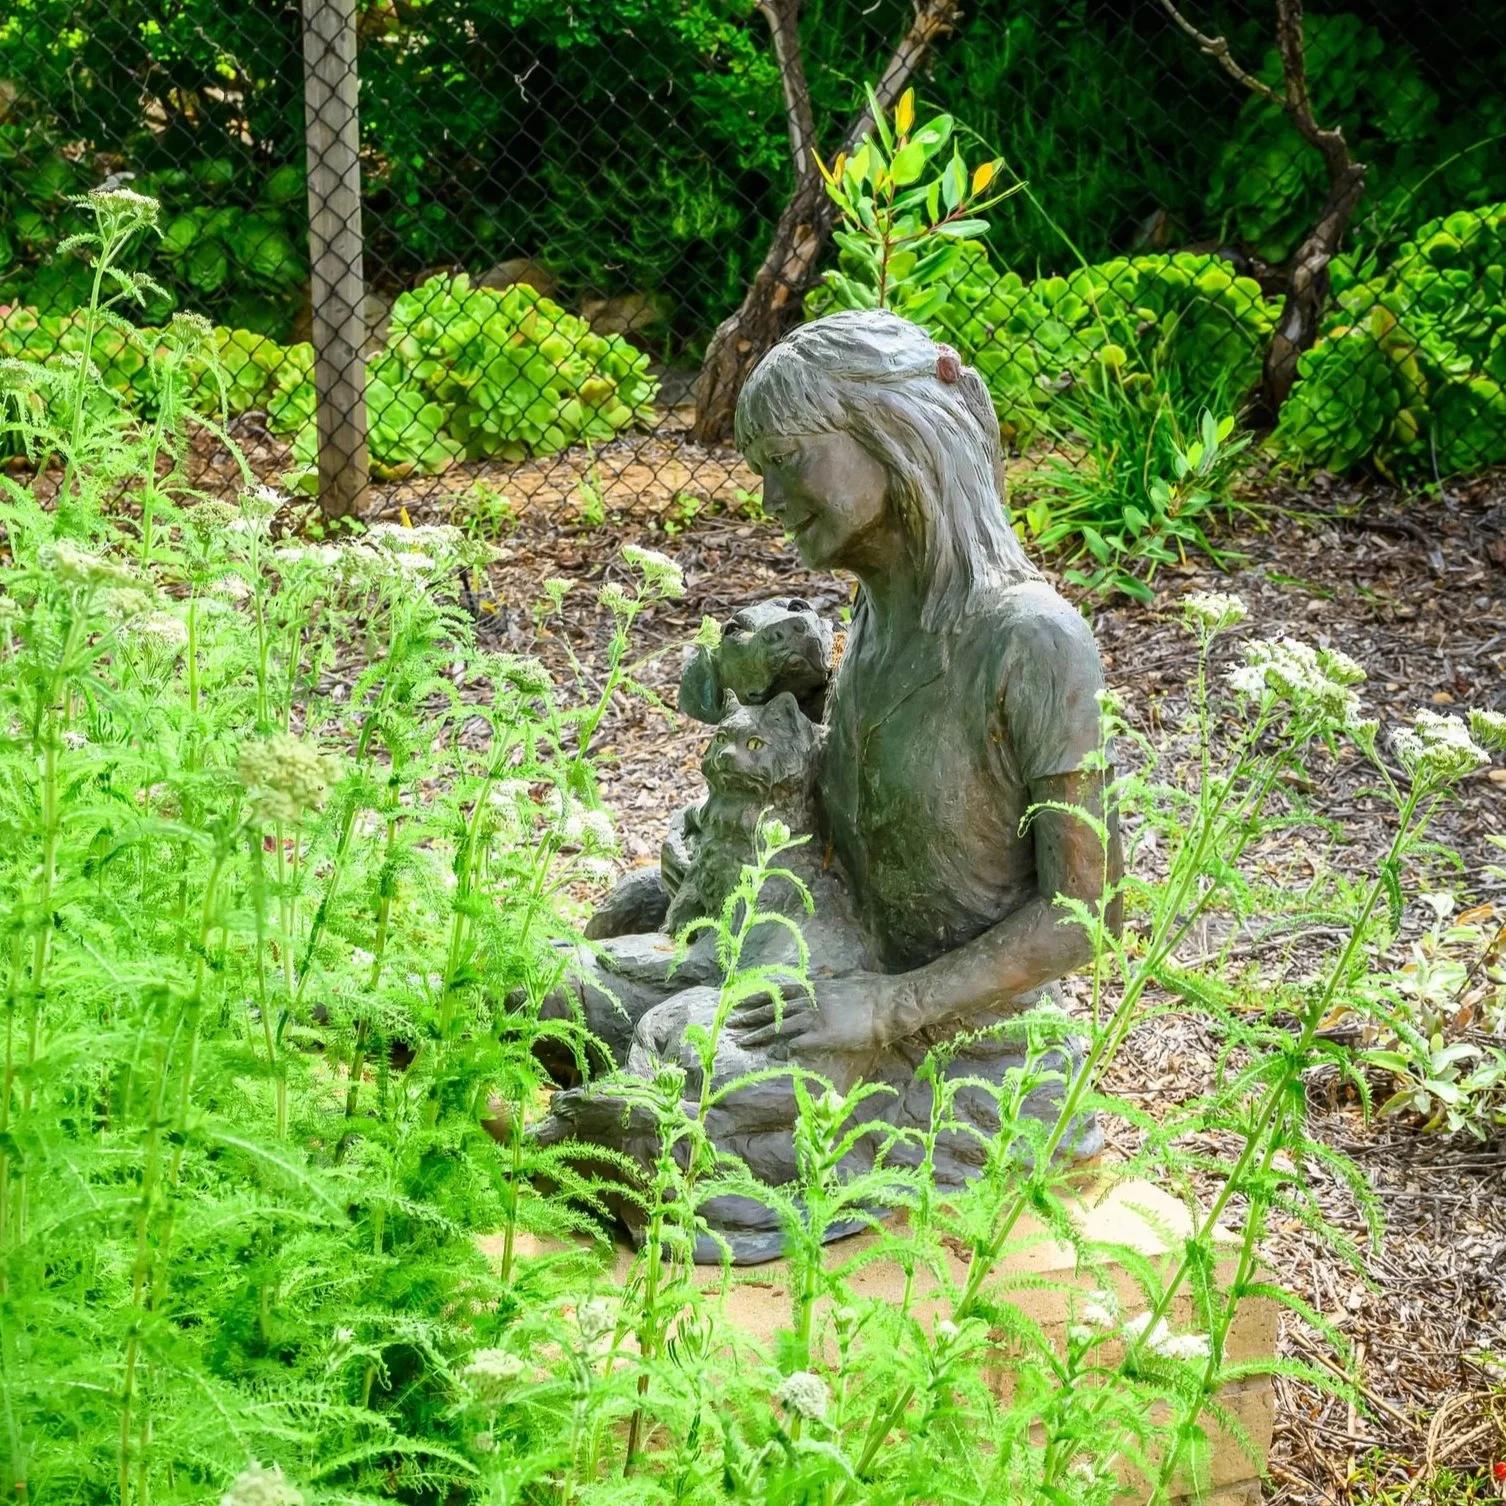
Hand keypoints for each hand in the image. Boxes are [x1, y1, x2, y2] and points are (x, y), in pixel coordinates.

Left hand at [726, 972, 899, 1057]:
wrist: (890, 1003)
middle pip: (774, 1008)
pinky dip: (784, 1048)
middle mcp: (811, 999)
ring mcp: (818, 1016)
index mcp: (816, 985)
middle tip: (731, 1022)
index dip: (759, 997)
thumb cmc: (874, 989)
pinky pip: (799, 1042)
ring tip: (742, 1040)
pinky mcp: (826, 1034)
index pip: (779, 991)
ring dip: (759, 1034)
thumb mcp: (848, 975)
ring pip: (780, 1025)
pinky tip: (772, 1055)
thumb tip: (824, 970)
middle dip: (750, 1015)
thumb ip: (832, 975)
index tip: (741, 1001)